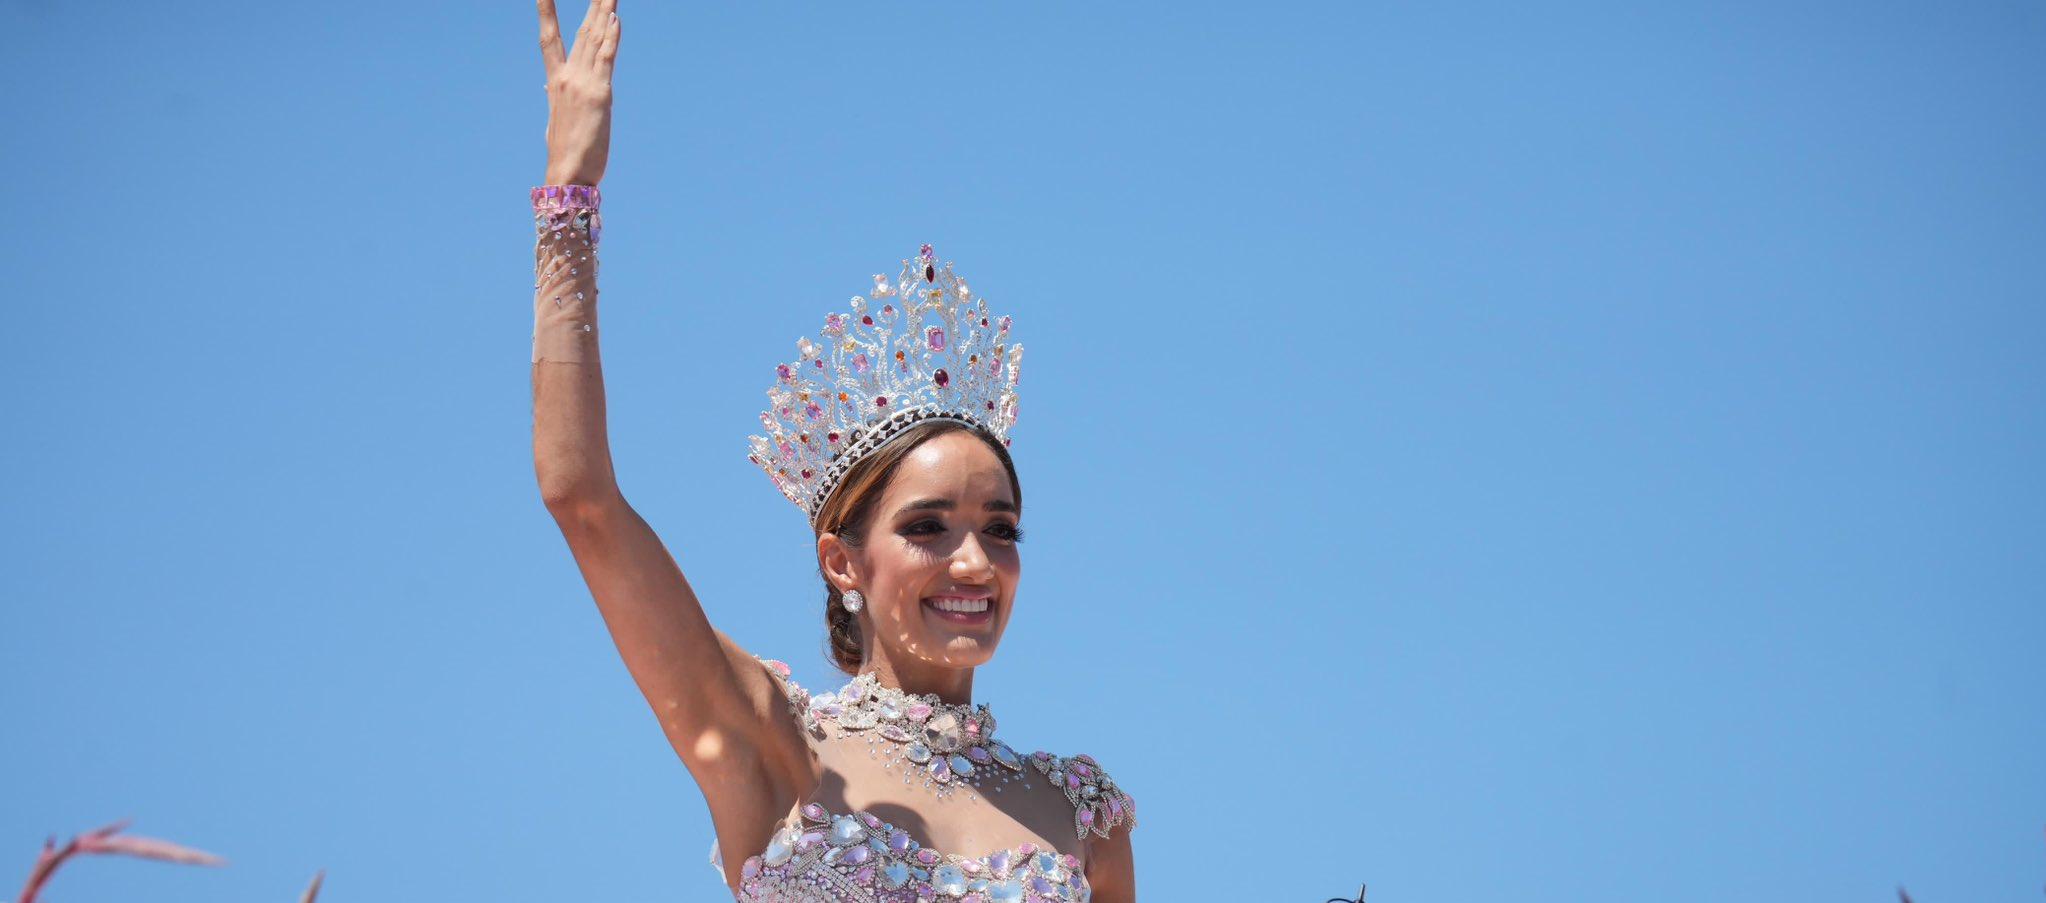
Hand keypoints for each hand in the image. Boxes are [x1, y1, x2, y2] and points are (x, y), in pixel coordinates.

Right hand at [537, 0, 618, 185]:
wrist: (568, 173)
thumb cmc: (566, 153)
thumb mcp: (558, 119)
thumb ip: (556, 98)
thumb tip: (548, 89)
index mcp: (555, 82)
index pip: (548, 39)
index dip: (546, 12)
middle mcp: (567, 77)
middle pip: (580, 31)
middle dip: (592, 5)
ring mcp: (582, 83)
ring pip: (594, 38)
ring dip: (604, 12)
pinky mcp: (599, 94)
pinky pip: (606, 58)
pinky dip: (611, 37)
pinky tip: (615, 19)